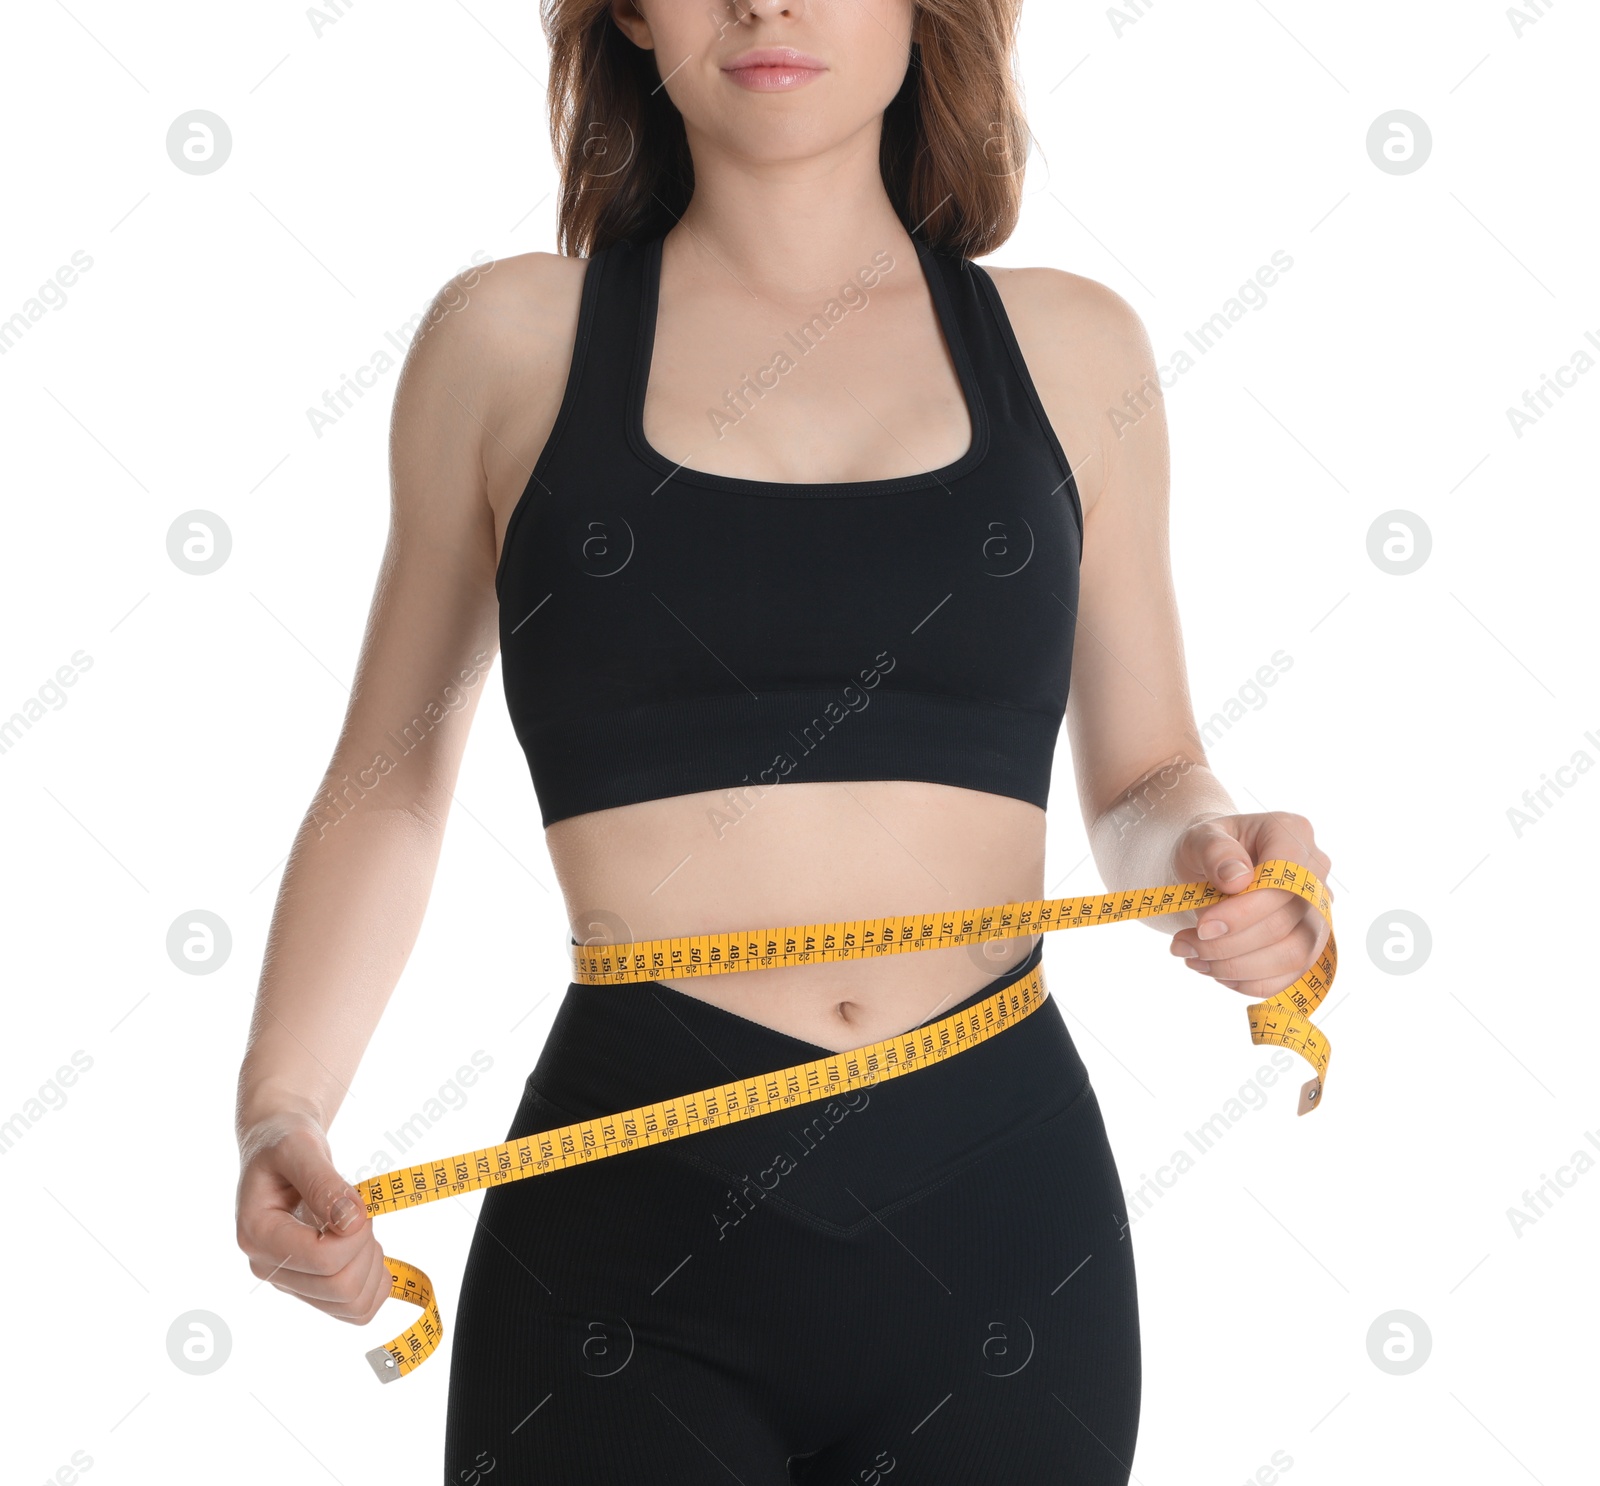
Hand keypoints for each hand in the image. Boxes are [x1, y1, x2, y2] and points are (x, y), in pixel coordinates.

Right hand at [235, 1110, 389, 1325]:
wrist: (278, 1150)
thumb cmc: (285, 1142)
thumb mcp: (300, 1147)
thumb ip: (323, 1182)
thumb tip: (351, 1220)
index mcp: (258, 1236)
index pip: (323, 1259)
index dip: (357, 1233)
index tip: (359, 1203)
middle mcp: (269, 1268)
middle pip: (340, 1287)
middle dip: (368, 1248)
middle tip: (362, 1214)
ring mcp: (290, 1282)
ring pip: (352, 1305)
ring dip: (374, 1266)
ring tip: (362, 1230)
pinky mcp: (311, 1287)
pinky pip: (355, 1310)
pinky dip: (376, 1284)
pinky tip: (369, 1250)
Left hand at [1167, 811, 1332, 1000]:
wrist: (1212, 866)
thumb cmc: (1207, 848)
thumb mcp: (1199, 838)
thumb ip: (1215, 851)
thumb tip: (1237, 879)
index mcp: (1291, 833)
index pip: (1283, 882)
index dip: (1244, 912)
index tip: (1202, 927)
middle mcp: (1316, 871)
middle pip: (1287, 923)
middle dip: (1230, 944)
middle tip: (1184, 946)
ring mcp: (1319, 908)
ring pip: (1295, 955)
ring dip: (1239, 967)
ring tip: (1195, 960)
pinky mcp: (1311, 940)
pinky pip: (1292, 974)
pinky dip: (1251, 981)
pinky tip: (1216, 972)